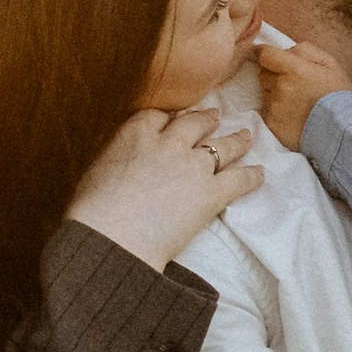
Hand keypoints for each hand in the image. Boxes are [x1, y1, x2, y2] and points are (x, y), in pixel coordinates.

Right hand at [67, 106, 262, 271]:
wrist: (111, 237)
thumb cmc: (92, 211)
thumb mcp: (96, 169)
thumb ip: (116, 156)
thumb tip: (121, 162)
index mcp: (135, 133)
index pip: (159, 115)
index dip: (170, 117)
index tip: (174, 119)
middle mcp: (169, 143)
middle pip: (195, 122)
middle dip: (206, 119)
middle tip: (214, 117)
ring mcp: (193, 166)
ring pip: (222, 145)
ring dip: (237, 139)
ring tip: (246, 136)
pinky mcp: (211, 193)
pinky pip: (239, 179)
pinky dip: (252, 176)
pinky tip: (260, 174)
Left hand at [254, 32, 351, 150]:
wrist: (340, 131)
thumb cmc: (337, 95)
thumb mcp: (329, 63)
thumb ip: (304, 50)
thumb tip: (284, 49)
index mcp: (294, 69)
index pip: (265, 55)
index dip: (265, 53)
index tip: (266, 55)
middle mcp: (281, 87)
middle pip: (263, 73)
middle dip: (273, 74)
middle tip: (292, 82)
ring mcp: (274, 107)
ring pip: (264, 92)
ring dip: (274, 92)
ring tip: (295, 100)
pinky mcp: (271, 123)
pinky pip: (266, 110)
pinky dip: (275, 110)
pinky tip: (292, 114)